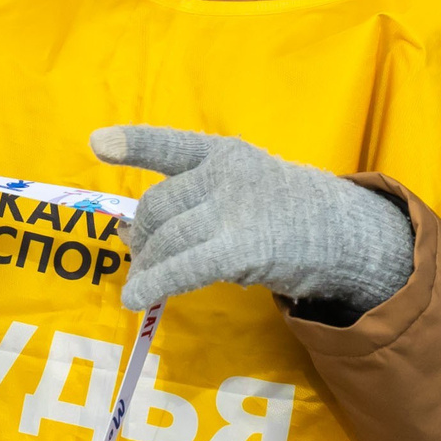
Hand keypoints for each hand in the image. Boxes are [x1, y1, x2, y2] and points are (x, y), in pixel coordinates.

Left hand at [91, 125, 413, 313]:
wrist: (343, 234)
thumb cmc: (286, 211)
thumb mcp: (245, 184)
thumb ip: (197, 197)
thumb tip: (133, 228)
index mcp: (223, 154)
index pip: (170, 145)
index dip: (132, 144)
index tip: (97, 144)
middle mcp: (224, 176)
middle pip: (158, 206)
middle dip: (139, 233)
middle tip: (135, 251)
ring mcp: (232, 211)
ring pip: (166, 239)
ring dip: (145, 263)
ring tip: (139, 278)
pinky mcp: (239, 250)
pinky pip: (183, 267)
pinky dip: (154, 283)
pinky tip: (135, 297)